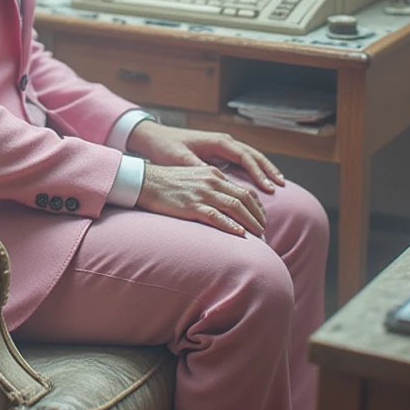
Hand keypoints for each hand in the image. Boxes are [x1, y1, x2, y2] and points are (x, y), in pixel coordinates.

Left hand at [127, 120, 284, 193]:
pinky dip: (253, 170)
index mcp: (217, 141)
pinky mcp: (218, 154)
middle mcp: (223, 142)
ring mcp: (222, 147)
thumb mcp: (179, 158)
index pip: (244, 155)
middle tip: (281, 185)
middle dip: (268, 169)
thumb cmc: (166, 147)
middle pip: (252, 154)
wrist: (154, 138)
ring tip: (278, 184)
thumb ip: (197, 167)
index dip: (257, 171)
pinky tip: (260, 182)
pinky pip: (241, 162)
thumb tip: (216, 180)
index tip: (268, 186)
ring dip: (263, 169)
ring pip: (249, 157)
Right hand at [136, 162, 266, 235]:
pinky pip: (216, 216)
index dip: (256, 206)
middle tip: (265, 230)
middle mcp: (211, 180)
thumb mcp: (193, 178)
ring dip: (250, 223)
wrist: (144, 181)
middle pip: (244, 198)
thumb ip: (210, 187)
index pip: (243, 189)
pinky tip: (240, 235)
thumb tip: (225, 203)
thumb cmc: (167, 183)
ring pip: (235, 207)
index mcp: (213, 173)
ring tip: (259, 236)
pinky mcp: (192, 205)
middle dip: (258, 216)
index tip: (261, 218)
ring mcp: (202, 193)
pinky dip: (231, 226)